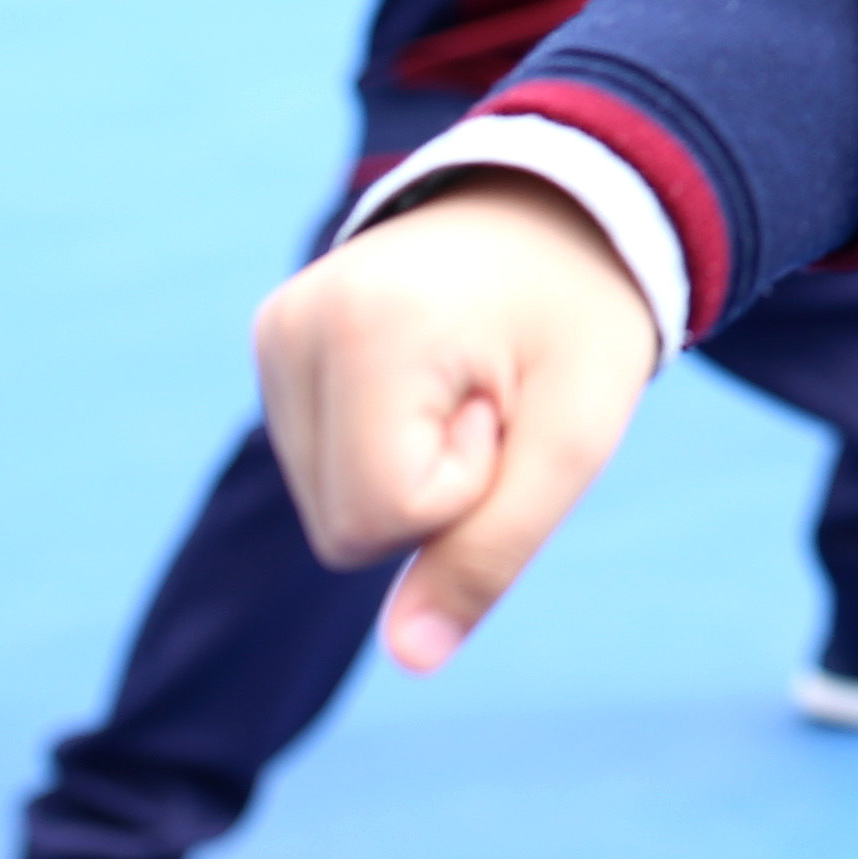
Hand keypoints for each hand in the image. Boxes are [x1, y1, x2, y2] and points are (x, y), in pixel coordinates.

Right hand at [253, 173, 661, 671]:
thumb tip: (411, 657)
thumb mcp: (574, 440)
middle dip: (434, 490)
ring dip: (408, 471)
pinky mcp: (276, 338)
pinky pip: (319, 464)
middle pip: (343, 528)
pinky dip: (380, 447)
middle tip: (492, 397)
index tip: (506, 406)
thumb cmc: (581, 316)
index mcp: (365, 331)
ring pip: (327, 506)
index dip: (467, 491)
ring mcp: (277, 330)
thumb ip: (492, 552)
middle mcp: (294, 325)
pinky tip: (428, 375)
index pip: (383, 521)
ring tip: (464, 381)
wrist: (563, 200)